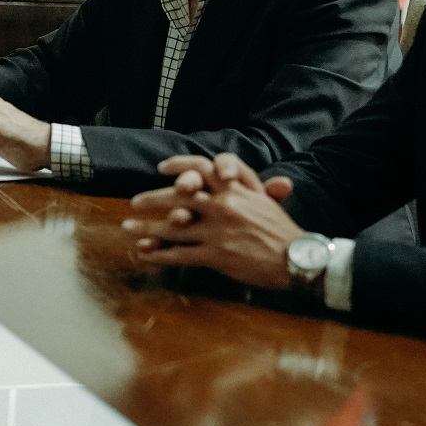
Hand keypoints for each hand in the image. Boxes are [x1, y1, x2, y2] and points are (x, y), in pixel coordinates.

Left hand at [121, 153, 302, 289]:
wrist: (297, 259)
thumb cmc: (281, 230)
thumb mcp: (264, 200)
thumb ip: (244, 184)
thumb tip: (229, 174)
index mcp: (234, 190)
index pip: (202, 168)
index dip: (179, 165)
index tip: (161, 168)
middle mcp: (223, 206)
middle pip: (179, 197)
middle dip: (152, 199)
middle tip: (134, 202)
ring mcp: (217, 231)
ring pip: (173, 227)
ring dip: (147, 228)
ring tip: (128, 228)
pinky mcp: (216, 255)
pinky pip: (180, 254)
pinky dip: (160, 254)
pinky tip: (146, 254)